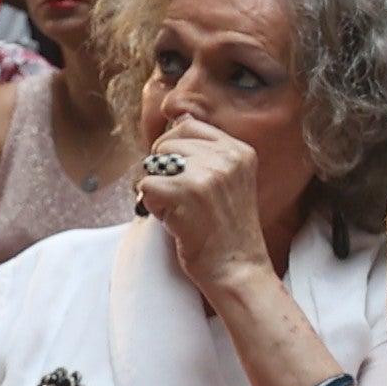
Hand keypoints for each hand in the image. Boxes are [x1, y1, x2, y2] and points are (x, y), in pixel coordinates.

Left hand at [134, 108, 271, 291]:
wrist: (237, 269)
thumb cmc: (228, 230)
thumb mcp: (232, 179)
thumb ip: (209, 151)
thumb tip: (176, 116)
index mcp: (240, 151)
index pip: (189, 126)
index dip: (174, 148)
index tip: (182, 174)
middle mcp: (226, 158)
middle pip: (167, 143)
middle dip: (164, 168)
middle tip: (182, 198)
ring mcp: (205, 174)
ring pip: (154, 163)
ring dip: (158, 187)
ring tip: (180, 210)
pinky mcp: (183, 193)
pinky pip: (146, 185)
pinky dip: (152, 206)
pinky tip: (174, 221)